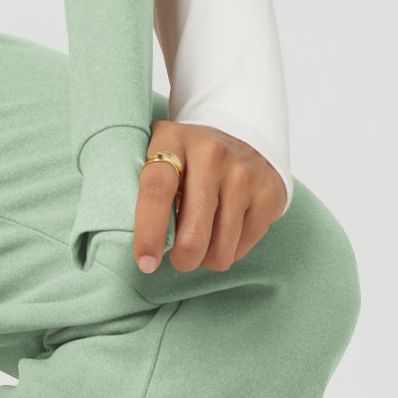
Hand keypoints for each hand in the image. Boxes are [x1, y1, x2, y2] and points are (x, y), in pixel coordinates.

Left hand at [132, 120, 288, 274]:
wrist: (242, 134)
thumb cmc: (186, 158)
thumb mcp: (159, 156)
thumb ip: (141, 189)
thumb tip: (128, 242)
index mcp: (174, 140)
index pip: (156, 192)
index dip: (148, 234)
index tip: (145, 263)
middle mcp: (212, 154)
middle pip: (192, 235)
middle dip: (181, 260)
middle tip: (178, 256)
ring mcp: (245, 174)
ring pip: (219, 251)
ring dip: (205, 258)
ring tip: (202, 239)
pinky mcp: (270, 194)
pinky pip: (242, 249)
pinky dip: (229, 249)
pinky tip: (225, 228)